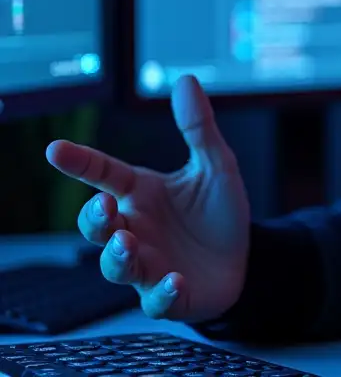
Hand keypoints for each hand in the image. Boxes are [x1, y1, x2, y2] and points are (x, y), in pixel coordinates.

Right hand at [44, 74, 250, 321]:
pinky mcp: (170, 296)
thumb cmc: (218, 213)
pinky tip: (174, 280)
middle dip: (93, 218)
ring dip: (117, 256)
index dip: (80, 163)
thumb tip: (185, 81)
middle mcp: (137, 229)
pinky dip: (163, 292)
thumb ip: (198, 128)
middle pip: (97, 226)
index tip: (55, 149)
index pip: (103, 174)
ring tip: (128, 243)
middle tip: (105, 206)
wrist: (245, 258)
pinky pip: (157, 300)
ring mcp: (149, 264)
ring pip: (116, 266)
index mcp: (142, 194)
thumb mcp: (216, 165)